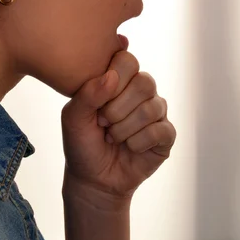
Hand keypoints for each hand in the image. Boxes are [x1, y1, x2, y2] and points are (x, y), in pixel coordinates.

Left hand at [61, 48, 175, 200]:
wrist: (92, 179)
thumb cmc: (82, 141)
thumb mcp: (73, 117)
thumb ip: (88, 93)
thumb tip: (112, 76)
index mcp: (120, 79)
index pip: (127, 60)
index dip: (113, 81)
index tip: (97, 103)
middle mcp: (141, 91)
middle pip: (144, 82)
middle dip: (117, 109)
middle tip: (103, 122)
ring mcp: (156, 111)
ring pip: (152, 108)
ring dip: (125, 129)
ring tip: (112, 137)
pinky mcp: (166, 134)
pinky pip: (161, 130)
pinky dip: (138, 143)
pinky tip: (129, 148)